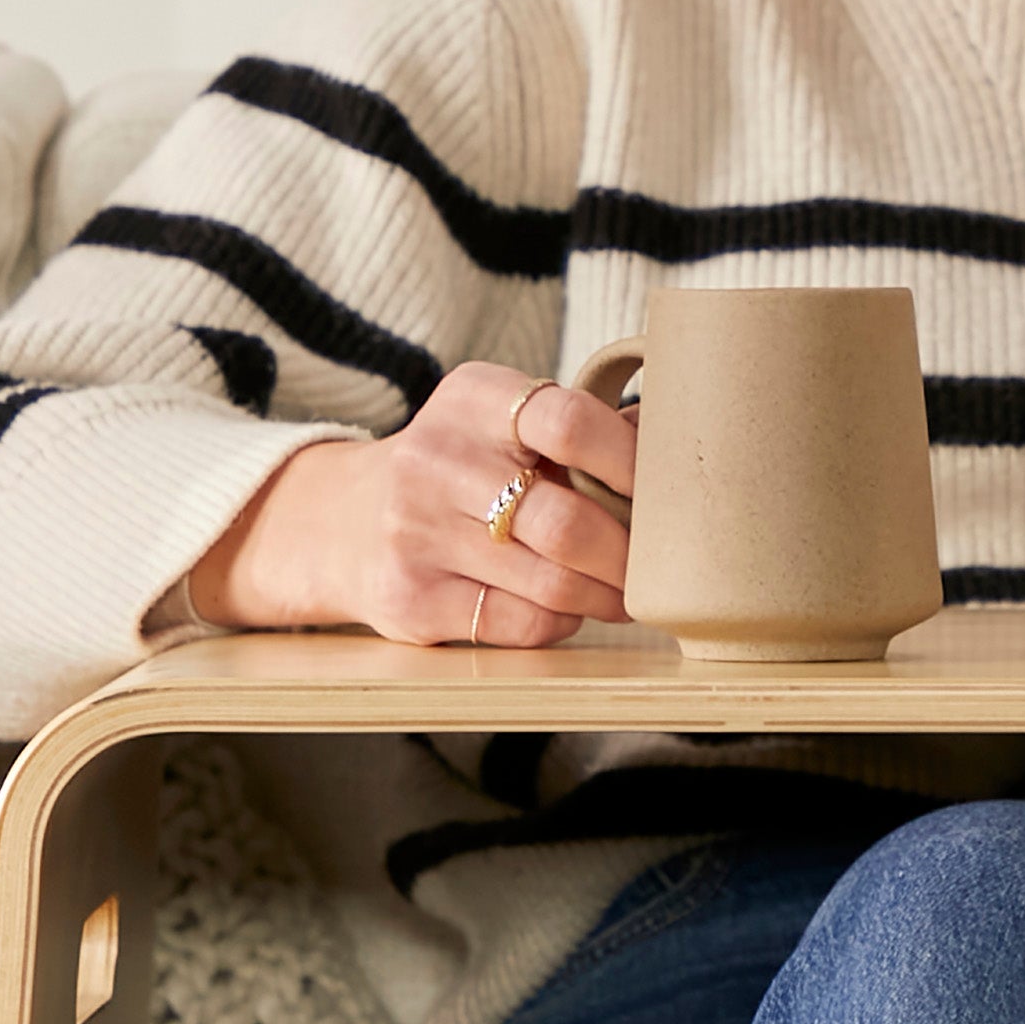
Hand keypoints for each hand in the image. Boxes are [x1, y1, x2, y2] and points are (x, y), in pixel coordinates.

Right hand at [181, 364, 638, 646]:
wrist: (344, 520)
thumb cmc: (461, 467)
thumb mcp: (502, 421)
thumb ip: (581, 430)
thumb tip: (680, 444)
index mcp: (472, 399)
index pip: (568, 421)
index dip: (631, 461)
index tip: (669, 490)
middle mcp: (435, 460)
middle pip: (565, 522)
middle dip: (629, 553)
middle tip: (660, 564)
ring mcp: (416, 534)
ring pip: (550, 584)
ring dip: (607, 596)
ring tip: (628, 592)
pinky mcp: (411, 600)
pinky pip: (519, 624)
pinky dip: (562, 620)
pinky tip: (569, 607)